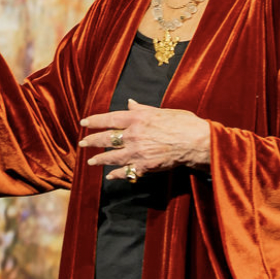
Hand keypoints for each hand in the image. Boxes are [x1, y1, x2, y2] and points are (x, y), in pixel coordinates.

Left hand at [79, 99, 211, 180]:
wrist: (197, 141)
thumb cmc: (183, 123)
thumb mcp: (161, 110)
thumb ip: (142, 108)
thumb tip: (129, 102)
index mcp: (137, 118)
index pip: (109, 118)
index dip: (94, 121)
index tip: (84, 123)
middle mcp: (133, 134)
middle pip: (106, 138)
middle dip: (91, 141)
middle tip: (82, 143)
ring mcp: (138, 151)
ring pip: (112, 156)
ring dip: (100, 159)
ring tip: (91, 162)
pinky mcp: (145, 166)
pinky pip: (126, 171)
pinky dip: (117, 174)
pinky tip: (110, 176)